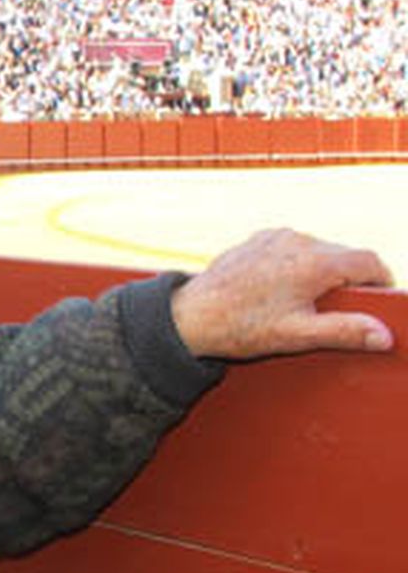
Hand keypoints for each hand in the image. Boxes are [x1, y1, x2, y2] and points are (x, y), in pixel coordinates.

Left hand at [171, 228, 394, 359]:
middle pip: (344, 256)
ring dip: (320, 273)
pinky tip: (277, 292)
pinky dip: (295, 266)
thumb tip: (383, 335)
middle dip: (347, 282)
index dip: (379, 283)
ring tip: (299, 305)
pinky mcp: (258, 240)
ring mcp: (276, 237)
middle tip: (334, 312)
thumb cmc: (240, 327)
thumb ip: (344, 331)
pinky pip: (291, 249)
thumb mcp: (298, 335)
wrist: (189, 316)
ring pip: (318, 251)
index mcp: (316, 262)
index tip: (377, 302)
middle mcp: (298, 241)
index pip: (369, 262)